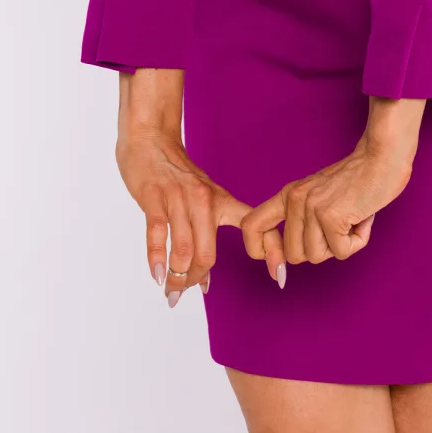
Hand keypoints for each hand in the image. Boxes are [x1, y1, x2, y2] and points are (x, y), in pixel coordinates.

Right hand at [116, 128, 269, 304]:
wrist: (151, 139)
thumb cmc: (176, 173)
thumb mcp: (203, 197)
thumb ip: (205, 235)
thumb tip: (204, 279)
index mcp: (221, 200)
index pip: (254, 226)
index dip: (271, 251)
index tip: (279, 277)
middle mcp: (204, 200)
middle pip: (207, 252)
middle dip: (195, 278)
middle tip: (184, 293)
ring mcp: (178, 198)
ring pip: (183, 248)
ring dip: (176, 277)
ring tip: (171, 292)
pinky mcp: (154, 196)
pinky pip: (157, 233)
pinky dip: (157, 259)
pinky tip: (158, 276)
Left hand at [239, 131, 415, 278]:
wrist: (382, 157)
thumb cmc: (357, 182)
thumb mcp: (319, 199)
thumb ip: (302, 227)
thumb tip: (280, 271)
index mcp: (287, 195)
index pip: (251, 226)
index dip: (261, 251)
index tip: (281, 260)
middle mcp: (294, 199)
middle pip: (294, 256)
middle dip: (321, 249)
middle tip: (338, 225)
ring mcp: (310, 207)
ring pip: (317, 256)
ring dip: (340, 244)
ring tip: (351, 217)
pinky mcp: (330, 215)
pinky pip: (341, 252)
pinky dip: (356, 241)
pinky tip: (361, 218)